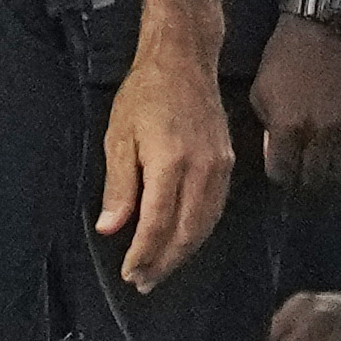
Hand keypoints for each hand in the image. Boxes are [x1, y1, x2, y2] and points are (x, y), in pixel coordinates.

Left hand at [98, 32, 236, 291]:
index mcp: (171, 162)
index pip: (158, 224)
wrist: (184, 59)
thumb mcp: (119, 135)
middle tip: (144, 281)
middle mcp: (202, 169)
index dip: (144, 254)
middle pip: (187, 232)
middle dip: (165, 262)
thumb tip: (111, 229)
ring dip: (184, 252)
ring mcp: (220, 167)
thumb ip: (119, 186)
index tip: (130, 273)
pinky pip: (215, 209)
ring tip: (161, 269)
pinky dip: (199, 231)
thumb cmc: (144, 93)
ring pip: (205, 225)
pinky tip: (183, 240)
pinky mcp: (229, 162)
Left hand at [248, 13, 340, 192]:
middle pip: (314, 180)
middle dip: (304, 178)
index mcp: (288, 128)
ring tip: (324, 164)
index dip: (280, 174)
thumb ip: (267, 126)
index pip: (283, 175)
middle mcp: (320, 135)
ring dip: (330, 172)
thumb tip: (276, 152)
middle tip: (302, 170)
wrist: (325, 25)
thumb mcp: (260, 90)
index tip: (281, 168)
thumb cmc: (285, 55)